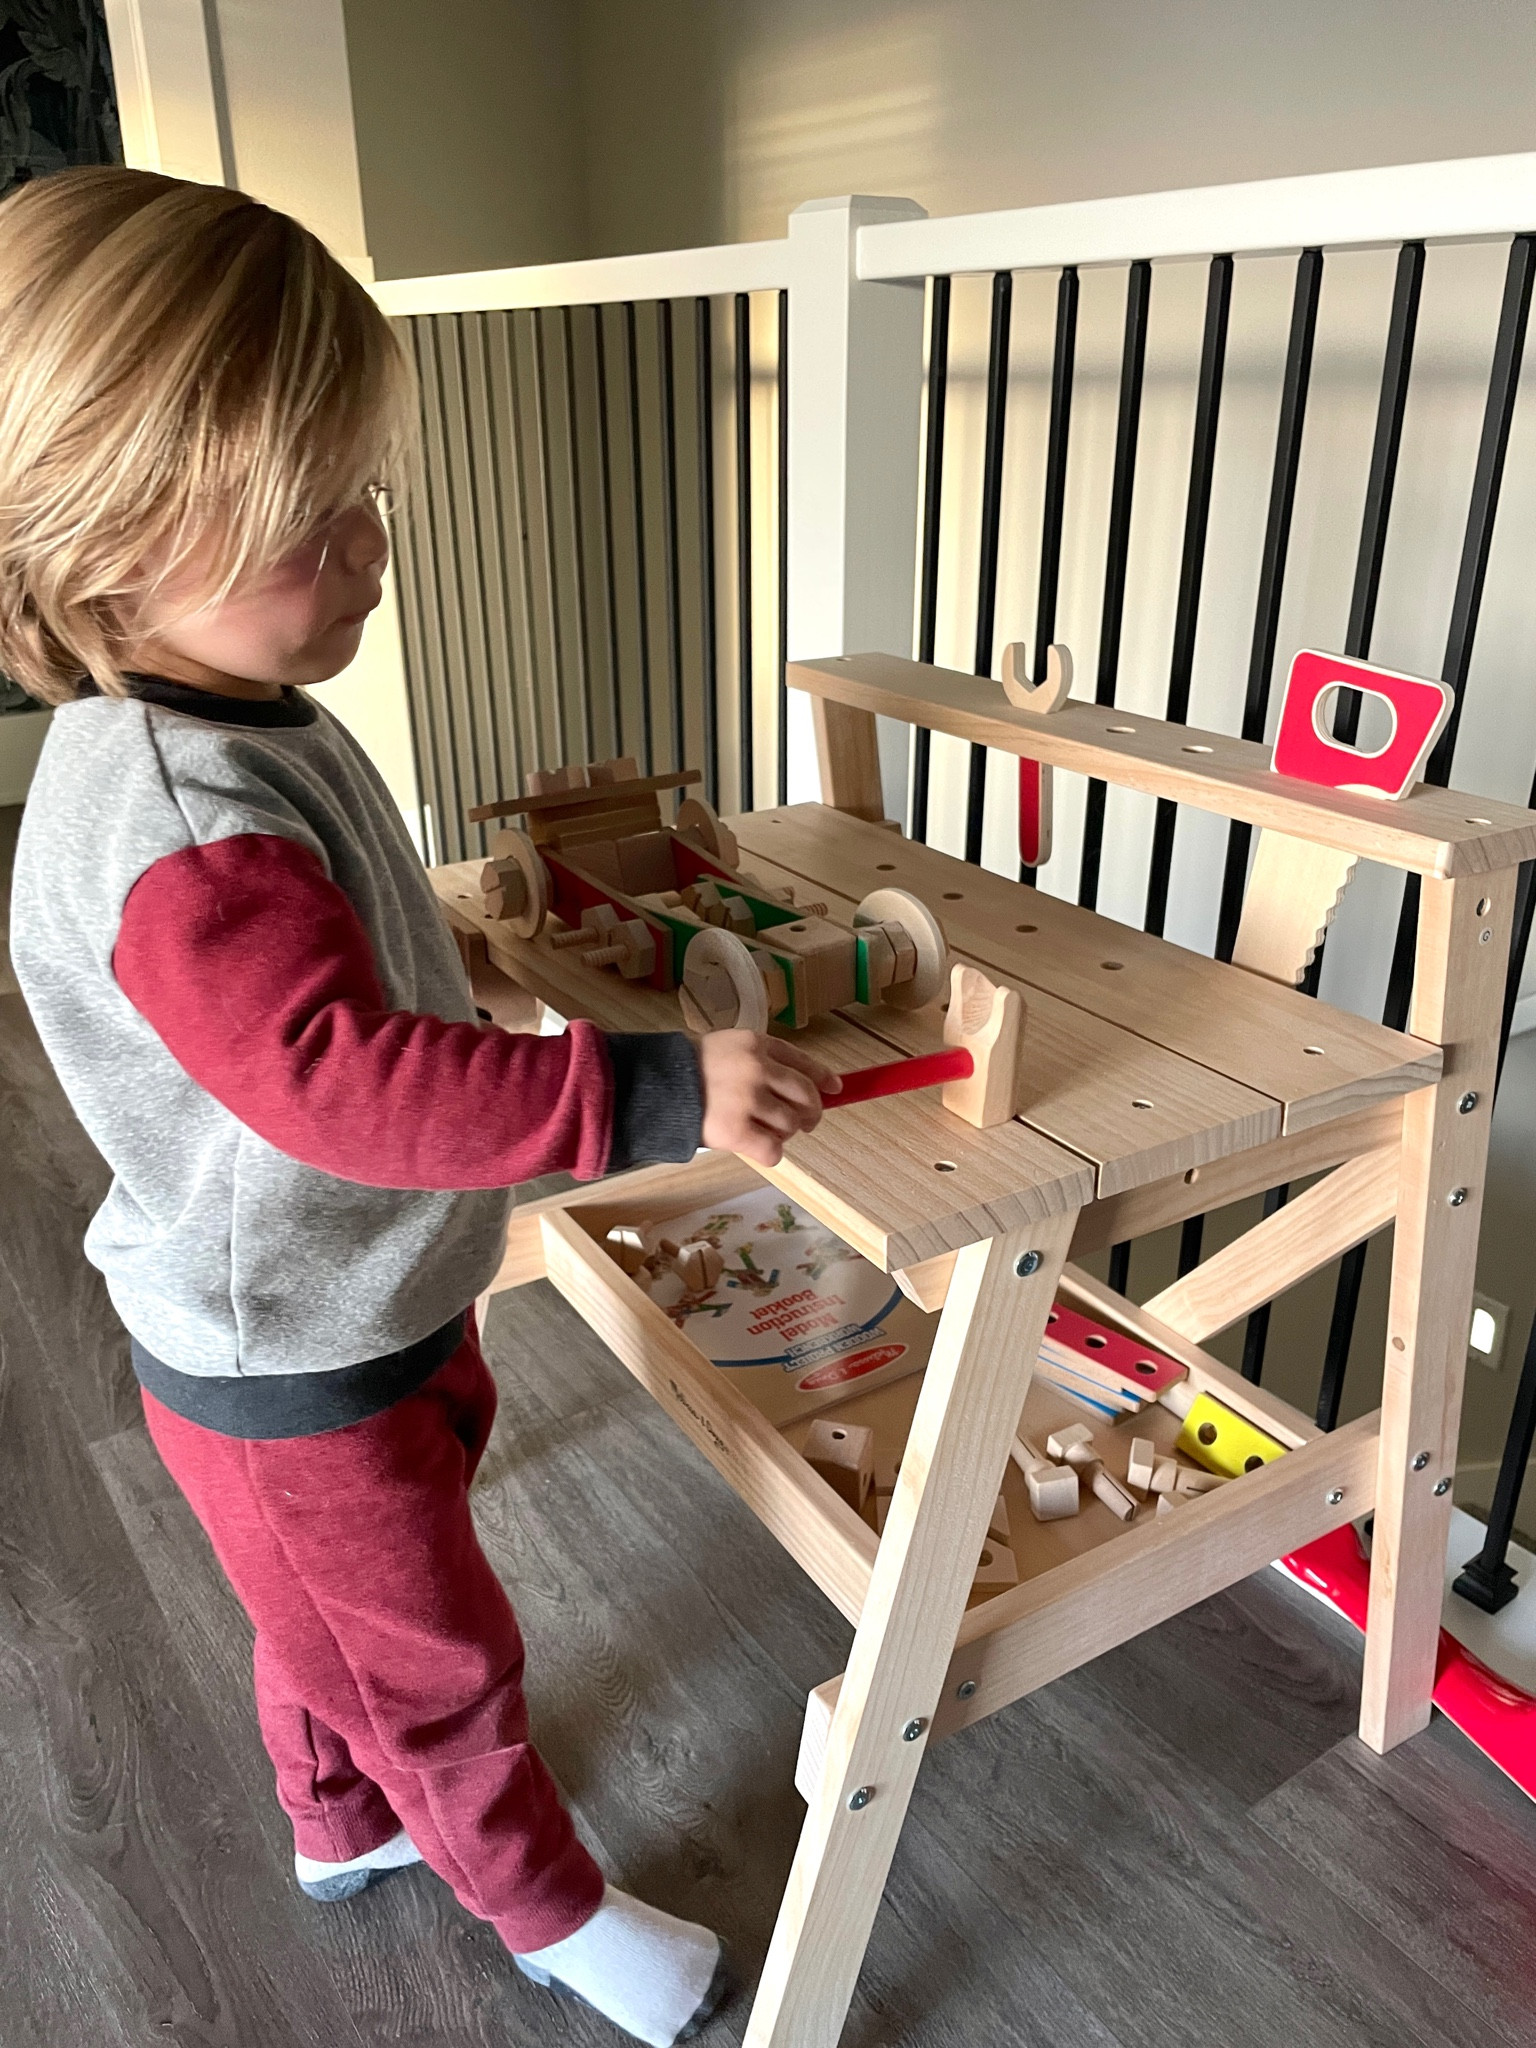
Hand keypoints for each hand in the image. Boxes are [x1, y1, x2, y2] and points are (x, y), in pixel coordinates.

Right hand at [697, 1030, 841, 1166]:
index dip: (822, 1077)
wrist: (652, 1086)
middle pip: (805, 1095)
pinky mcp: (736, 1131)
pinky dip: (772, 1153)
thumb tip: (806, 1086)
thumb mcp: (727, 1048)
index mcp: (756, 1044)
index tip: (835, 1088)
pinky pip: (773, 1150)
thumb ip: (761, 1060)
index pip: (803, 1061)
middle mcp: (757, 1068)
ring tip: (765, 1131)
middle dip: (812, 1113)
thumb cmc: (688, 1070)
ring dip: (784, 1133)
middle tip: (806, 1123)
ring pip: (791, 1124)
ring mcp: (747, 1100)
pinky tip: (758, 1148)